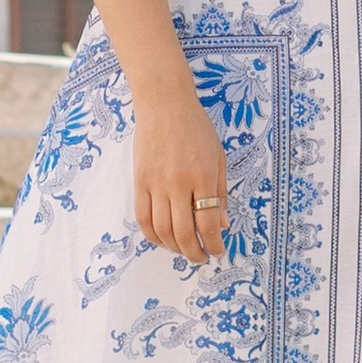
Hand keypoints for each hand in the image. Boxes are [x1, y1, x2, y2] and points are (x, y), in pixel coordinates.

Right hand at [129, 72, 230, 264]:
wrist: (165, 105)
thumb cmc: (197, 128)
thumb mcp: (218, 156)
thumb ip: (221, 192)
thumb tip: (222, 225)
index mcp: (203, 176)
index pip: (208, 222)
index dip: (214, 244)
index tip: (218, 250)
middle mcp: (179, 182)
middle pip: (184, 232)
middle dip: (194, 253)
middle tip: (201, 258)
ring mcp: (156, 183)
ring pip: (161, 230)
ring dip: (173, 247)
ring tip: (184, 250)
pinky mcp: (139, 181)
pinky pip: (143, 218)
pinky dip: (152, 235)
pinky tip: (163, 239)